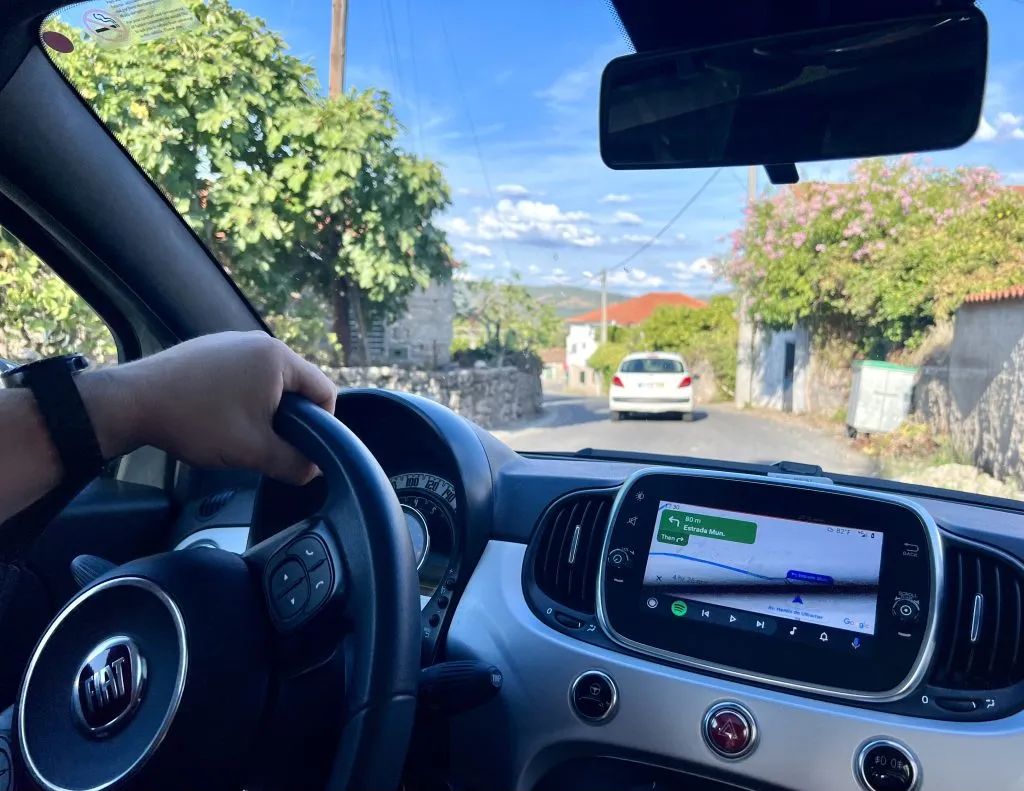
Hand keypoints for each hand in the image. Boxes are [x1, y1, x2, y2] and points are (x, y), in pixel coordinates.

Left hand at [90, 332, 336, 483]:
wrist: (132, 402)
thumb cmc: (196, 421)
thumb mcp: (251, 451)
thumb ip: (291, 463)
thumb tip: (313, 470)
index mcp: (279, 359)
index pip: (325, 391)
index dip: (323, 425)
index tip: (305, 448)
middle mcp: (260, 341)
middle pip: (297, 384)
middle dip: (291, 417)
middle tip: (271, 444)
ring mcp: (233, 341)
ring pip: (269, 380)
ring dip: (265, 407)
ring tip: (241, 432)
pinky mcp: (211, 348)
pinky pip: (244, 372)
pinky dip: (242, 395)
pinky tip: (220, 415)